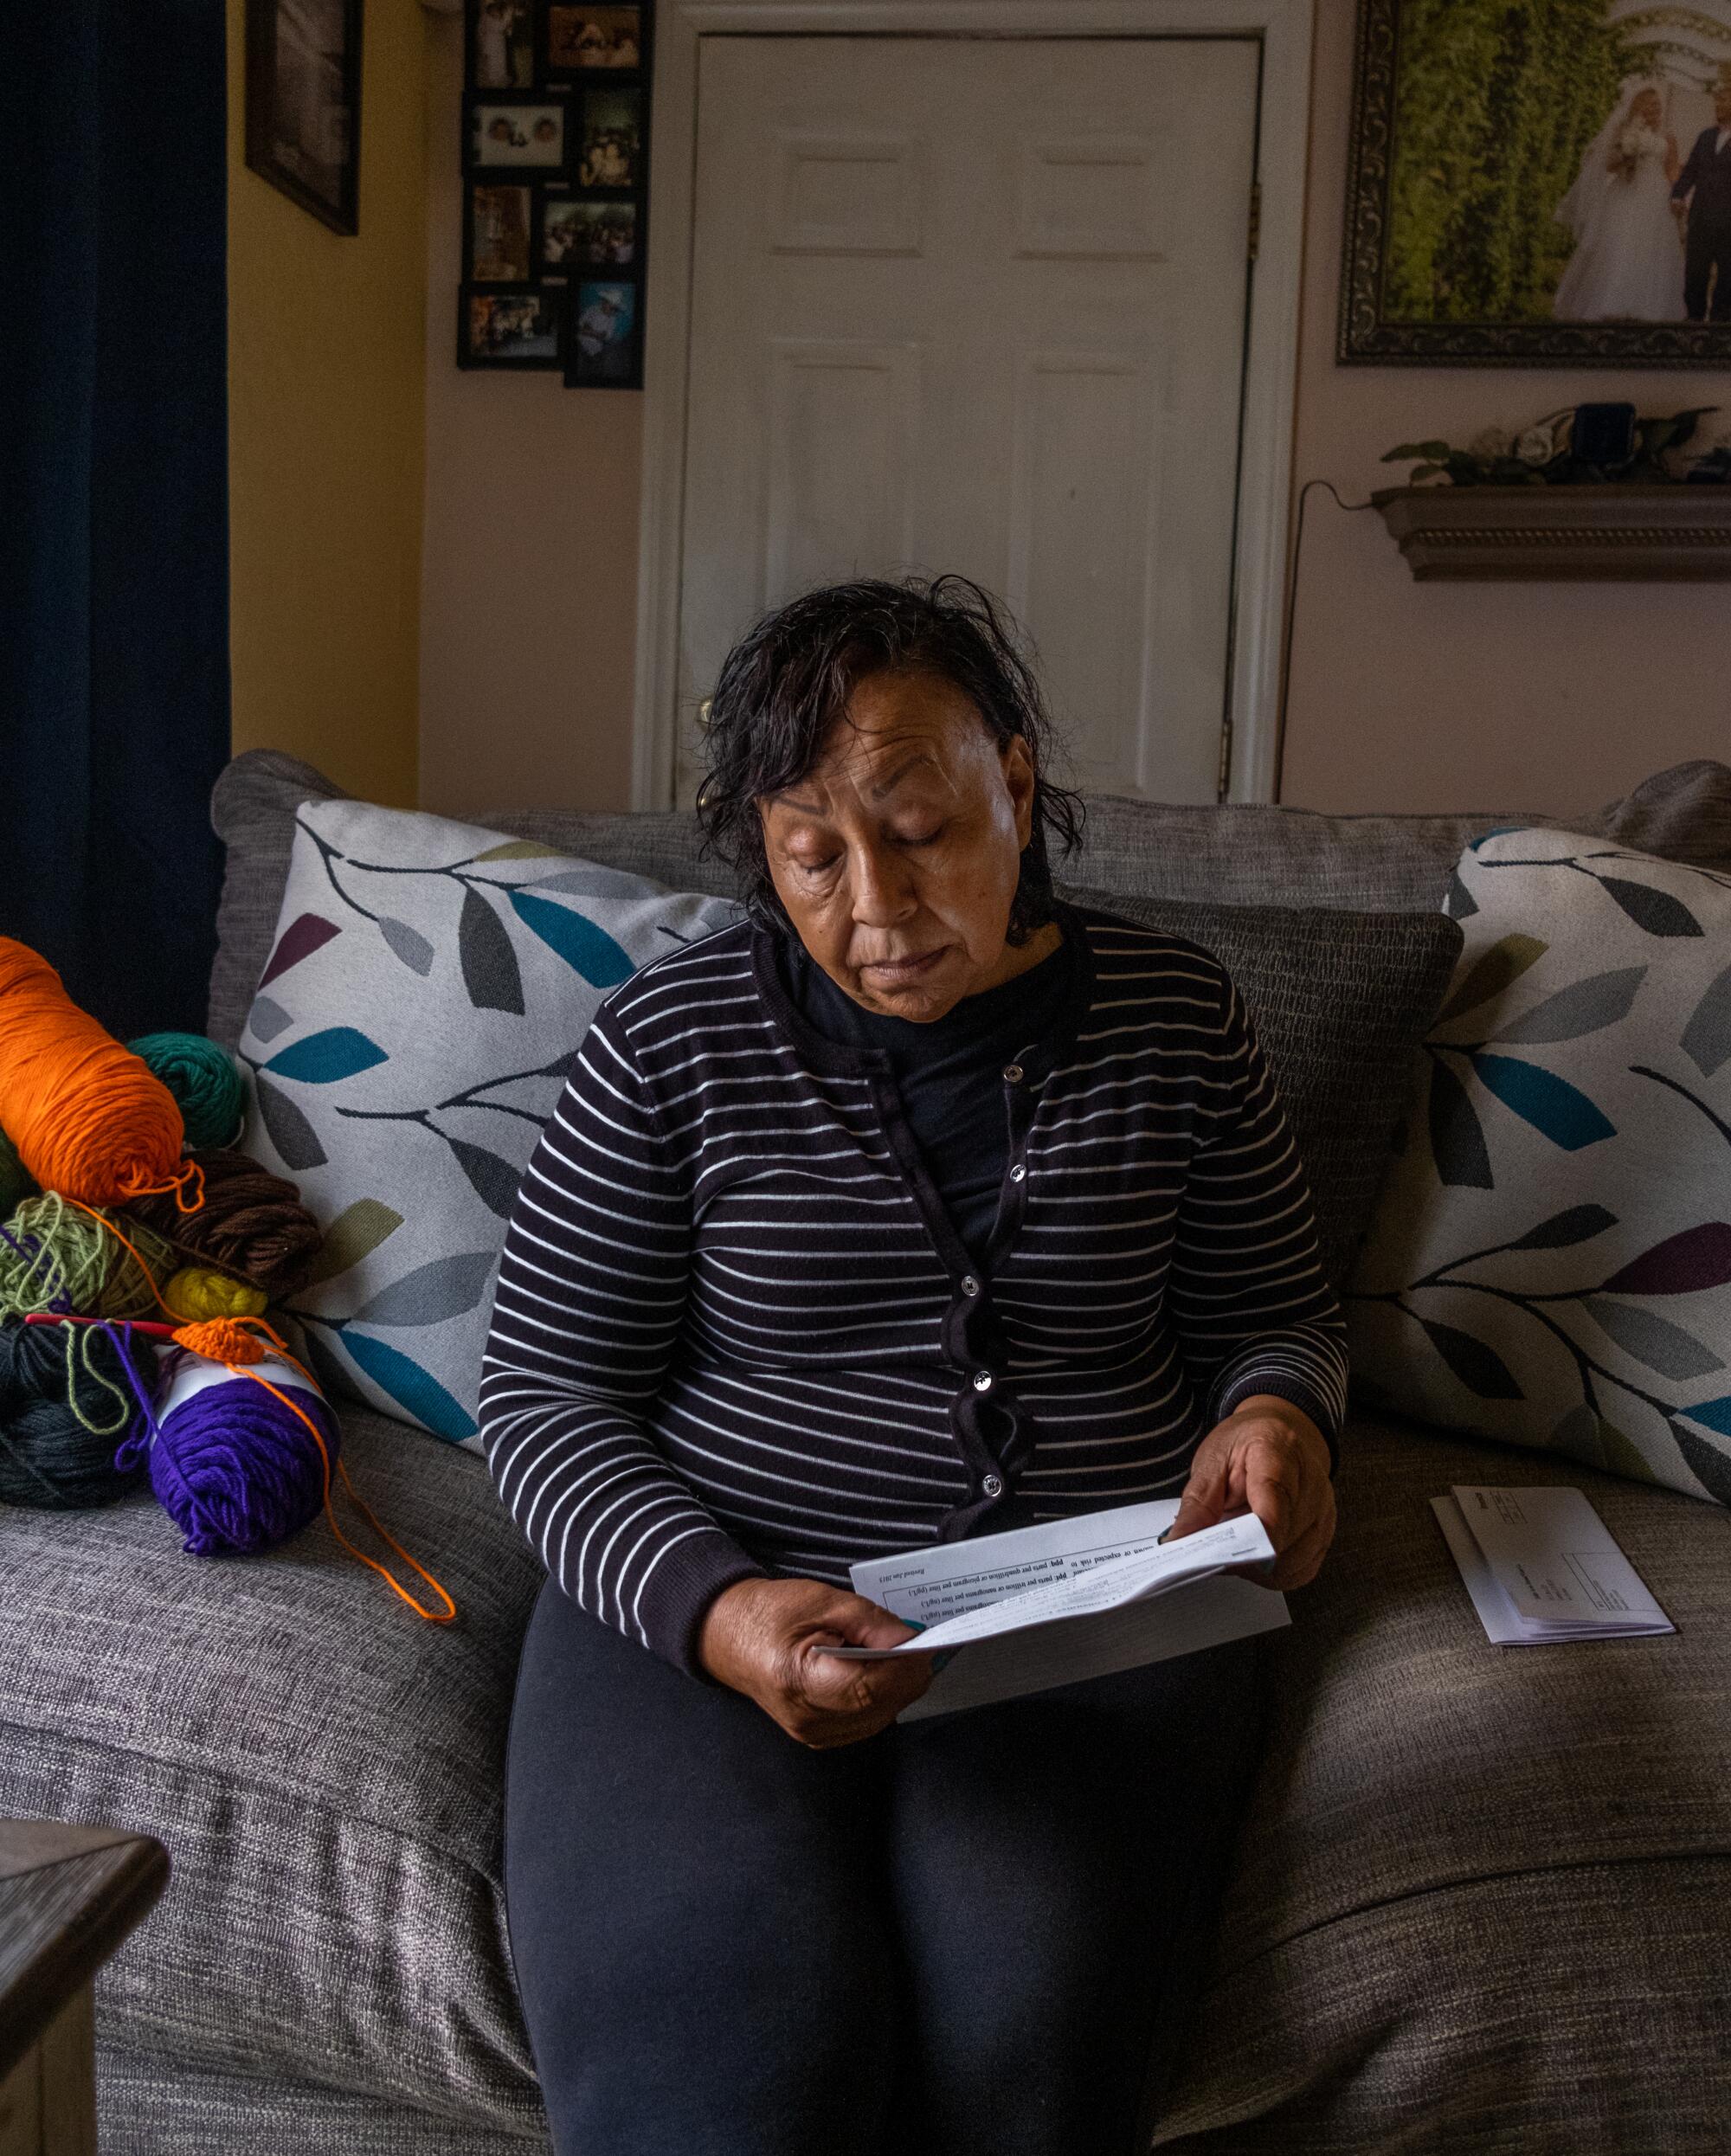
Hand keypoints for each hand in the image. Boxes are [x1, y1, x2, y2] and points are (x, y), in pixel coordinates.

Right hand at [697, 1576, 935, 1746]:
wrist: (727, 1636)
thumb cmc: (766, 1613)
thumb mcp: (821, 1600)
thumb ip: (870, 1622)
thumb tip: (911, 1640)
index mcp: (799, 1681)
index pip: (871, 1688)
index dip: (905, 1665)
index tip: (924, 1641)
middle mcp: (808, 1719)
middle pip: (884, 1705)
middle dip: (903, 1671)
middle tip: (902, 1637)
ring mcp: (814, 1734)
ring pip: (884, 1716)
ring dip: (893, 1683)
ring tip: (878, 1650)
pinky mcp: (821, 1737)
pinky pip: (870, 1720)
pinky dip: (879, 1694)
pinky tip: (867, 1669)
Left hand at [1164, 1394, 1336, 1590]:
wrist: (1278, 1435)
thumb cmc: (1244, 1446)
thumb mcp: (1211, 1462)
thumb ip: (1196, 1505)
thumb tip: (1178, 1542)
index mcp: (1278, 1452)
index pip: (1274, 1503)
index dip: (1251, 1538)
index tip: (1224, 1558)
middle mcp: (1311, 1483)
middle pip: (1283, 1540)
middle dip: (1244, 1555)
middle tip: (1213, 1552)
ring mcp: (1323, 1511)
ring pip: (1292, 1563)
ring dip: (1258, 1569)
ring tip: (1233, 1550)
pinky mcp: (1326, 1533)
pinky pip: (1301, 1570)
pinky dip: (1274, 1574)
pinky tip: (1254, 1559)